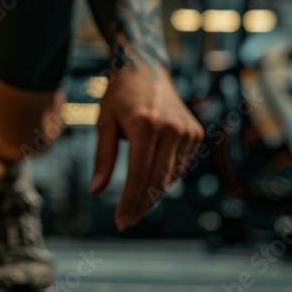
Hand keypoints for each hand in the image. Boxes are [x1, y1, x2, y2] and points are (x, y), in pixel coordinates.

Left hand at [90, 64, 203, 229]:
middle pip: (157, 181)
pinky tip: (149, 180)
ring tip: (133, 203)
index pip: (139, 174)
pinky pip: (178, 167)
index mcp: (145, 124)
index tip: (120, 221)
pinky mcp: (195, 134)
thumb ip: (102, 159)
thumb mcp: (103, 123)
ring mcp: (187, 131)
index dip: (130, 202)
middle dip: (141, 205)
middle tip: (125, 222)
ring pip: (169, 177)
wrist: (146, 69)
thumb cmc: (119, 97)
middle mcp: (171, 128)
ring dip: (152, 194)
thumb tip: (95, 191)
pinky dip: (164, 178)